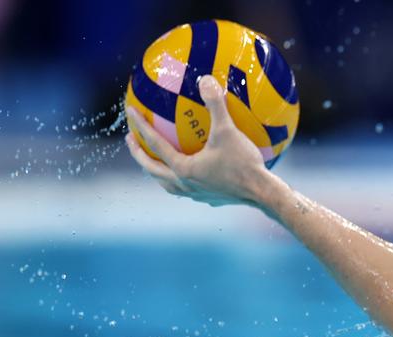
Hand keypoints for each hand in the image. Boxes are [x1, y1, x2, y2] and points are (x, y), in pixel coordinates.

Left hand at [125, 75, 276, 207]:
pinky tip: (191, 171)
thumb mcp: (228, 131)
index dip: (140, 126)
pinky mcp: (211, 199)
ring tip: (155, 161)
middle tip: (131, 140)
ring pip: (168, 184)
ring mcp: (197, 195)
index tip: (130, 112)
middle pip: (153, 170)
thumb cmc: (244, 164)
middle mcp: (185, 185)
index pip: (154, 144)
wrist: (263, 193)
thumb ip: (215, 105)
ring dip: (158, 172)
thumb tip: (206, 80)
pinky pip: (188, 188)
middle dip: (139, 154)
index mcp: (183, 168)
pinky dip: (181, 179)